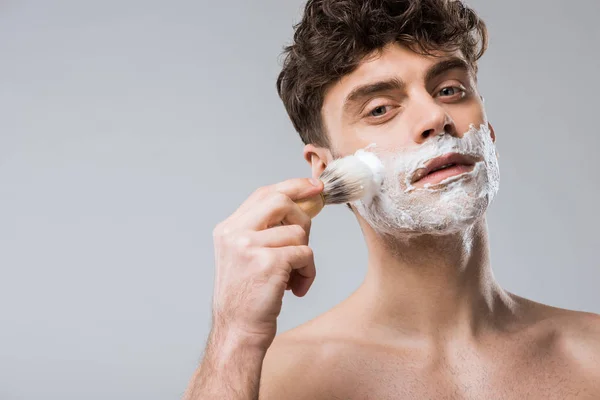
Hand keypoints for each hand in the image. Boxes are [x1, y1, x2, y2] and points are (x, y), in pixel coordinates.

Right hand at [210, 178, 323, 349]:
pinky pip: (305, 253)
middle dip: (302, 218)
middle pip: (280, 201)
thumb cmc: (248, 296)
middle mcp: (235, 233)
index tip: (314, 187)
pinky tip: (295, 288)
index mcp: (228, 229)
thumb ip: (266, 230)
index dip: (292, 187)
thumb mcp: (246, 256)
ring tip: (293, 278)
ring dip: (305, 256)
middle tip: (303, 243)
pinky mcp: (268, 262)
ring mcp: (249, 246)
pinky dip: (308, 272)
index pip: (263, 194)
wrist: (238, 331)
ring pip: (298, 231)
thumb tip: (304, 204)